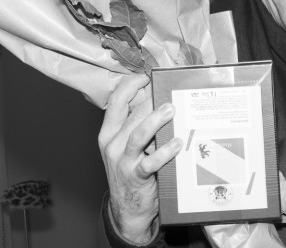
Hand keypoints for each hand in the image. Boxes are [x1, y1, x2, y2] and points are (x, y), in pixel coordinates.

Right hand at [99, 73, 182, 243]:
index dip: (130, 85)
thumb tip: (158, 98)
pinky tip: (176, 144)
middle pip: (131, 115)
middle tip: (167, 91)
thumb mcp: (127, 146)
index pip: (115, 101)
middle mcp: (113, 144)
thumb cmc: (132, 171)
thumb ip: (137, 124)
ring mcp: (123, 161)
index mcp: (109, 132)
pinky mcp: (136, 176)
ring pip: (138, 135)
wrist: (128, 209)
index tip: (146, 77)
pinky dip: (164, 152)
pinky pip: (150, 162)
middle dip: (150, 101)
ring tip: (170, 110)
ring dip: (155, 120)